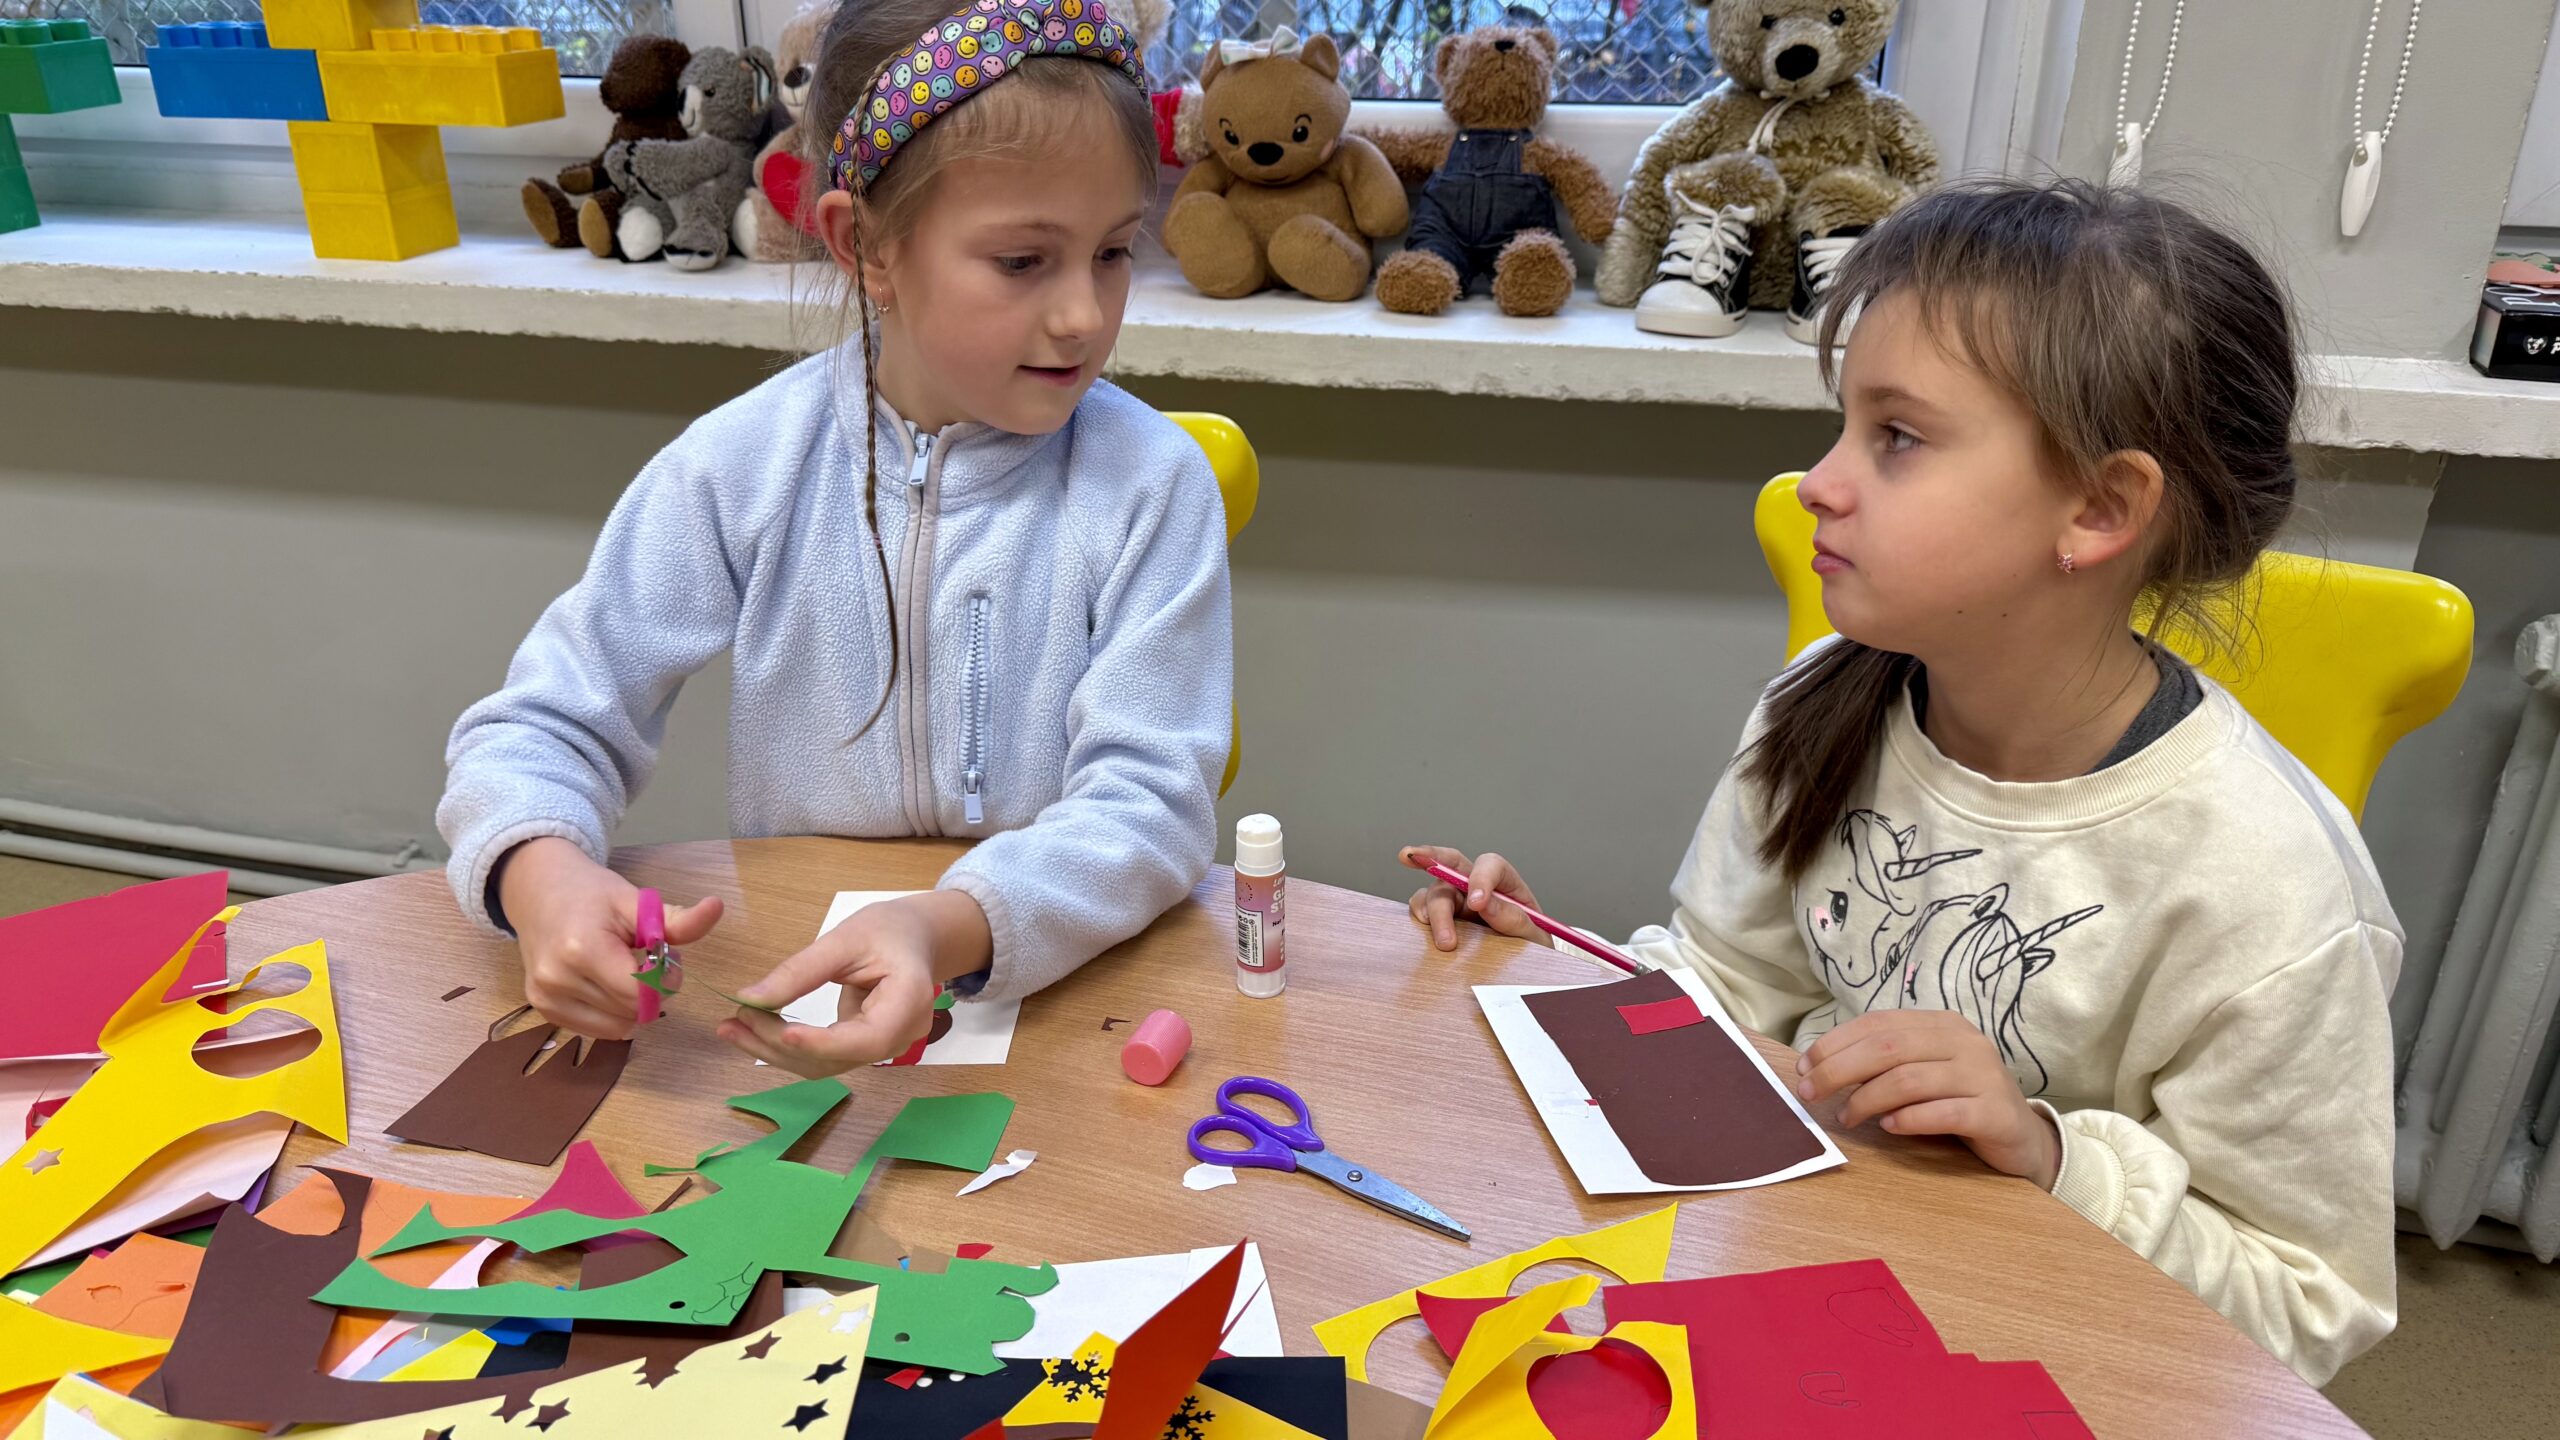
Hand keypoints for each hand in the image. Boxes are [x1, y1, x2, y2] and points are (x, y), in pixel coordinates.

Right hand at [496, 836, 723, 1039]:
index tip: (666, 957)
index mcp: (582, 949)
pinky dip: (612, 1013)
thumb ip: (677, 919)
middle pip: (631, 1011)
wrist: (538, 891)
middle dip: (651, 991)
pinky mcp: (542, 1009)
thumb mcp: (636, 900)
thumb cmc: (591, 894)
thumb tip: (717, 907)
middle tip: (645, 959)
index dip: (664, 982)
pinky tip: (606, 983)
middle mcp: (558, 978)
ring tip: (623, 969)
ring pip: (617, 1027)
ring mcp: (545, 998)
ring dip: (632, 1006)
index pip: (640, 993)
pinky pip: (597, 1030)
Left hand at [715, 891, 991, 1076]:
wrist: (915, 938)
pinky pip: (824, 1057)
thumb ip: (800, 971)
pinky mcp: (864, 1048)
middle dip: (782, 1045)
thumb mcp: (844, 938)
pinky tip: (754, 1033)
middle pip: (839, 1057)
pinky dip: (788, 1048)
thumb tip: (749, 998)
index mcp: (910, 1001)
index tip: (781, 1033)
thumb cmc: (887, 929)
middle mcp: (902, 1035)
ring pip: (826, 1064)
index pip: (867, 1038)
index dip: (823, 1043)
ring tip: (732, 1028)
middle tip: (734, 1021)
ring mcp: (885, 1047)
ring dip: (776, 1051)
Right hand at [1397, 845, 1545, 951]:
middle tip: (1443, 920)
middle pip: (1450, 867)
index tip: (1478, 903)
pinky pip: (1422, 908)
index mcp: (1504, 882)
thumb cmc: (1530, 945)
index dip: (1481, 878)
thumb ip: (1514, 919)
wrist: (1523, 968)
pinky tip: (1423, 932)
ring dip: (1432, 912)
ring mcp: (1455, 900)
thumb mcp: (1533, 935)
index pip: (1489, 865)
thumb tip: (1485, 904)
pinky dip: (1419, 917)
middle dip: (1433, 868)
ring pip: (1433, 891)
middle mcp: (1475, 885)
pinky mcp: (1441, 917)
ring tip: (1444, 943)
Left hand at [1794, 1010, 2061, 1189]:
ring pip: (1909, 1080)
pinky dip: (1909, 1119)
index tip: (1803, 1066)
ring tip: (1848, 1118)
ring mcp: (1983, 1075)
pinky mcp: (1995, 1112)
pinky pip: (1943, 1112)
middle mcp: (1964, 1042)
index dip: (1835, 1043)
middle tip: (1809, 1093)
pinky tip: (1889, 1128)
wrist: (2022, 1137)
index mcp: (1942, 1025)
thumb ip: (1885, 1064)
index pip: (1878, 1024)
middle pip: (1887, 1048)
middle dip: (1838, 1070)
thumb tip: (1821, 1070)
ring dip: (1867, 1099)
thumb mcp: (1922, 1072)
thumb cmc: (1960, 1101)